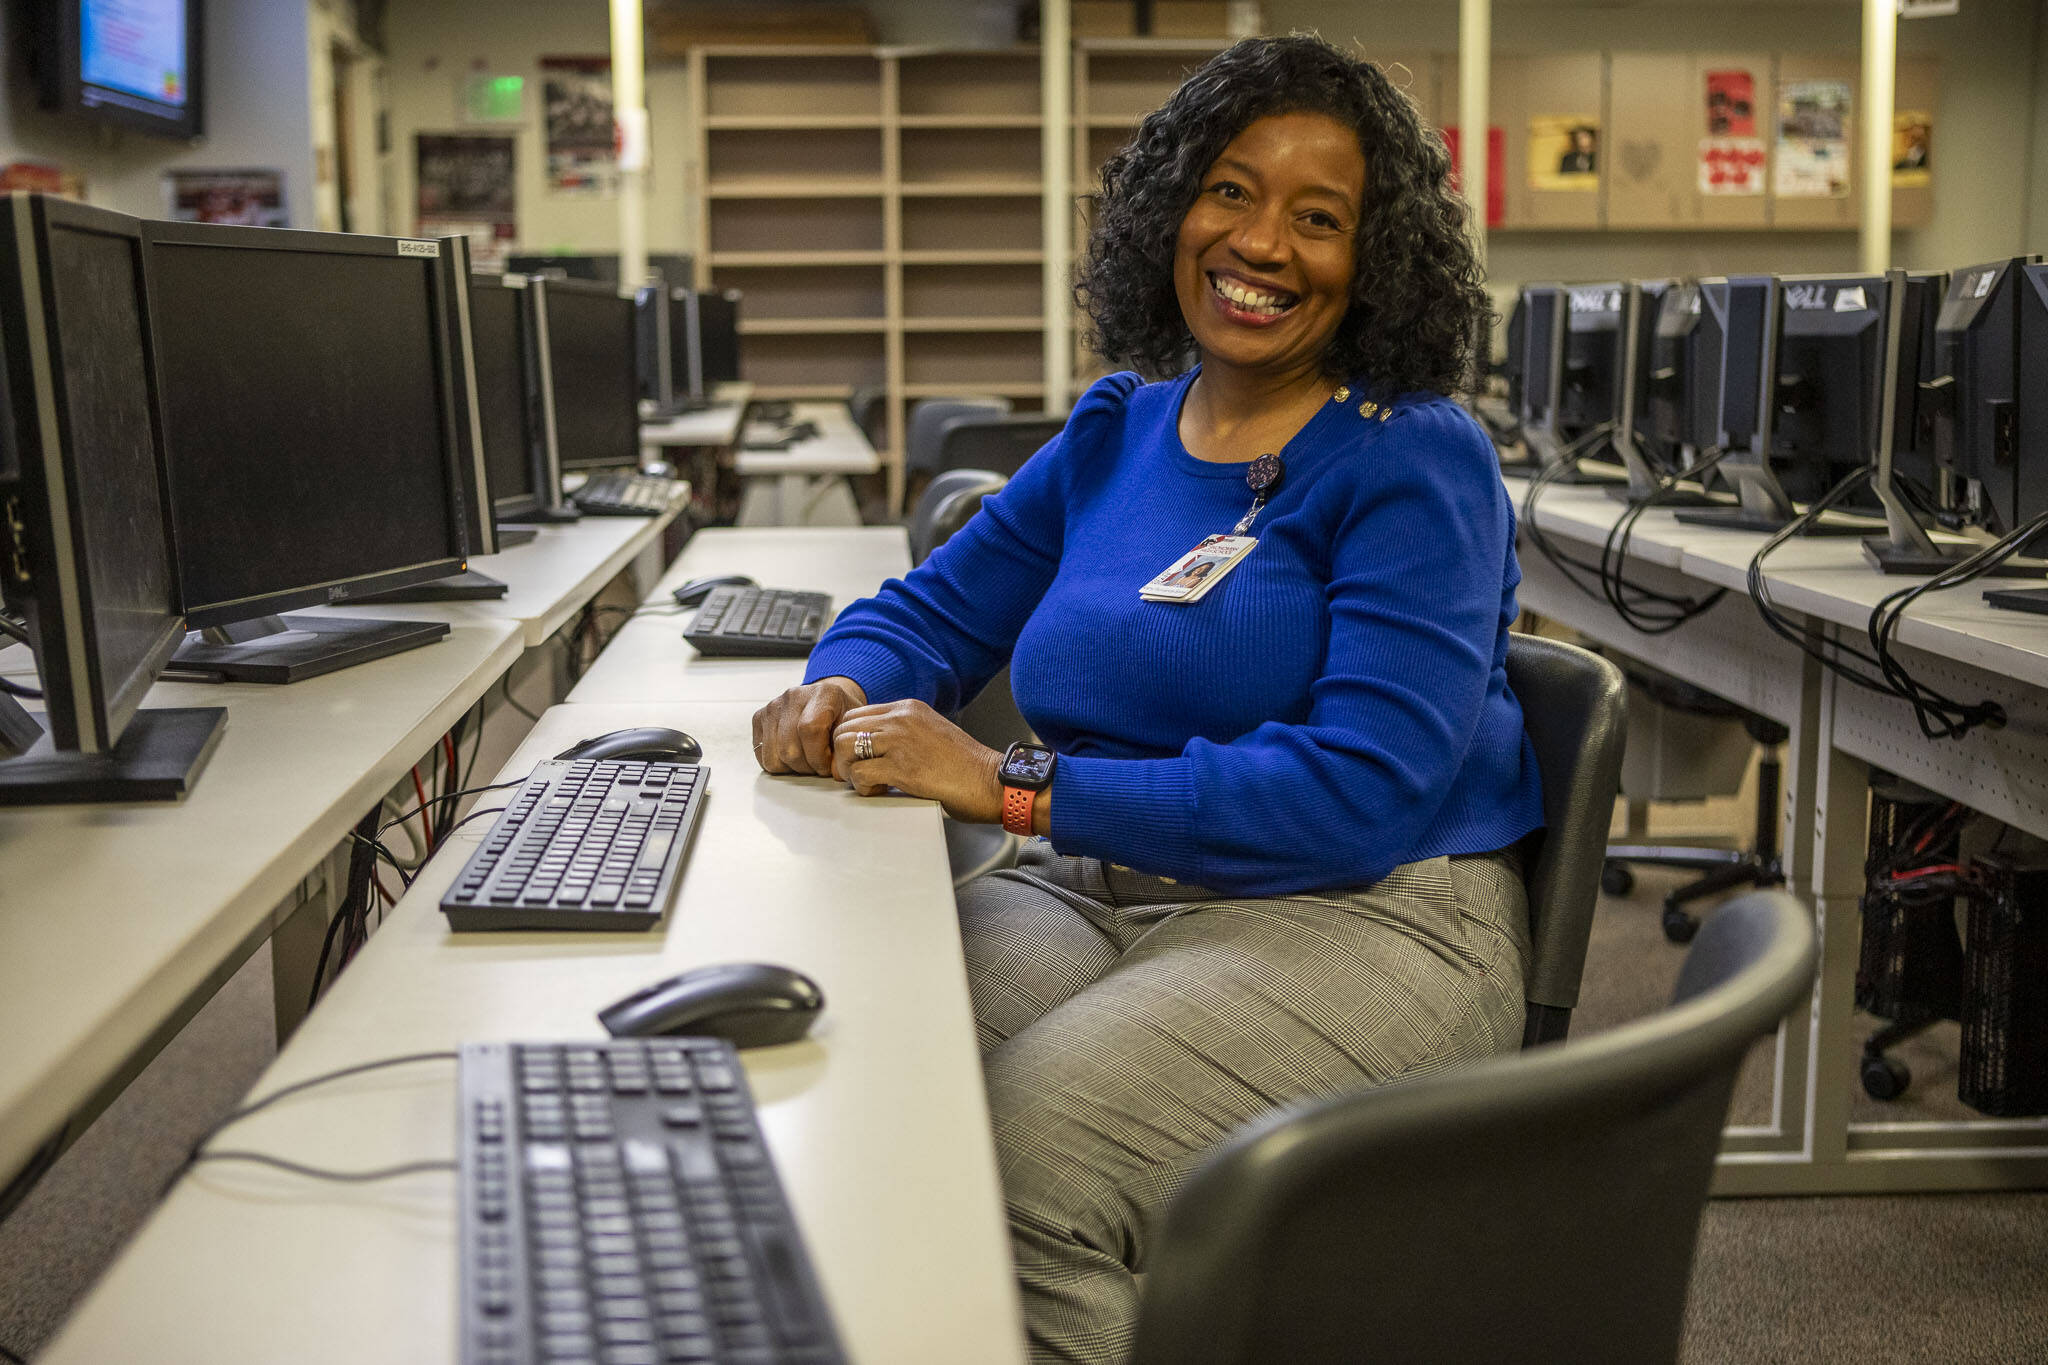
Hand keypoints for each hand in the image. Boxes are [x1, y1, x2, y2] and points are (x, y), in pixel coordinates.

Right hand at [753, 676, 866, 774]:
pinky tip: (793, 757)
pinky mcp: (759, 717)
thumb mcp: (852, 727)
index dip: (818, 757)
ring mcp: (773, 706)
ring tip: (806, 761)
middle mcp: (793, 696)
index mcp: (822, 694)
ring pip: (773, 756)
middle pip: (789, 748)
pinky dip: (778, 764)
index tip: (827, 766)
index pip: (810, 729)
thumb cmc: (841, 715)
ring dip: (791, 768)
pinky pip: (761, 754)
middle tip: (818, 766)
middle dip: (806, 767)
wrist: (825, 700)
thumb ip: (846, 747)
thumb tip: (834, 771)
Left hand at [830, 700, 1003, 822]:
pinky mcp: (902, 767)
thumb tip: (874, 746)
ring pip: (844, 747)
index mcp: (908, 708)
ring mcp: (900, 741)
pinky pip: (859, 773)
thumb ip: (904, 731)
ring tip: (868, 783)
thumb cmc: (965, 765)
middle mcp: (901, 719)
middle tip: (857, 773)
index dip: (848, 739)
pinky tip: (879, 791)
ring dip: (849, 770)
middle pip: (844, 728)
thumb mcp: (931, 732)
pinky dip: (862, 787)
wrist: (990, 780)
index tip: (855, 758)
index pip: (856, 714)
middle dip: (843, 755)